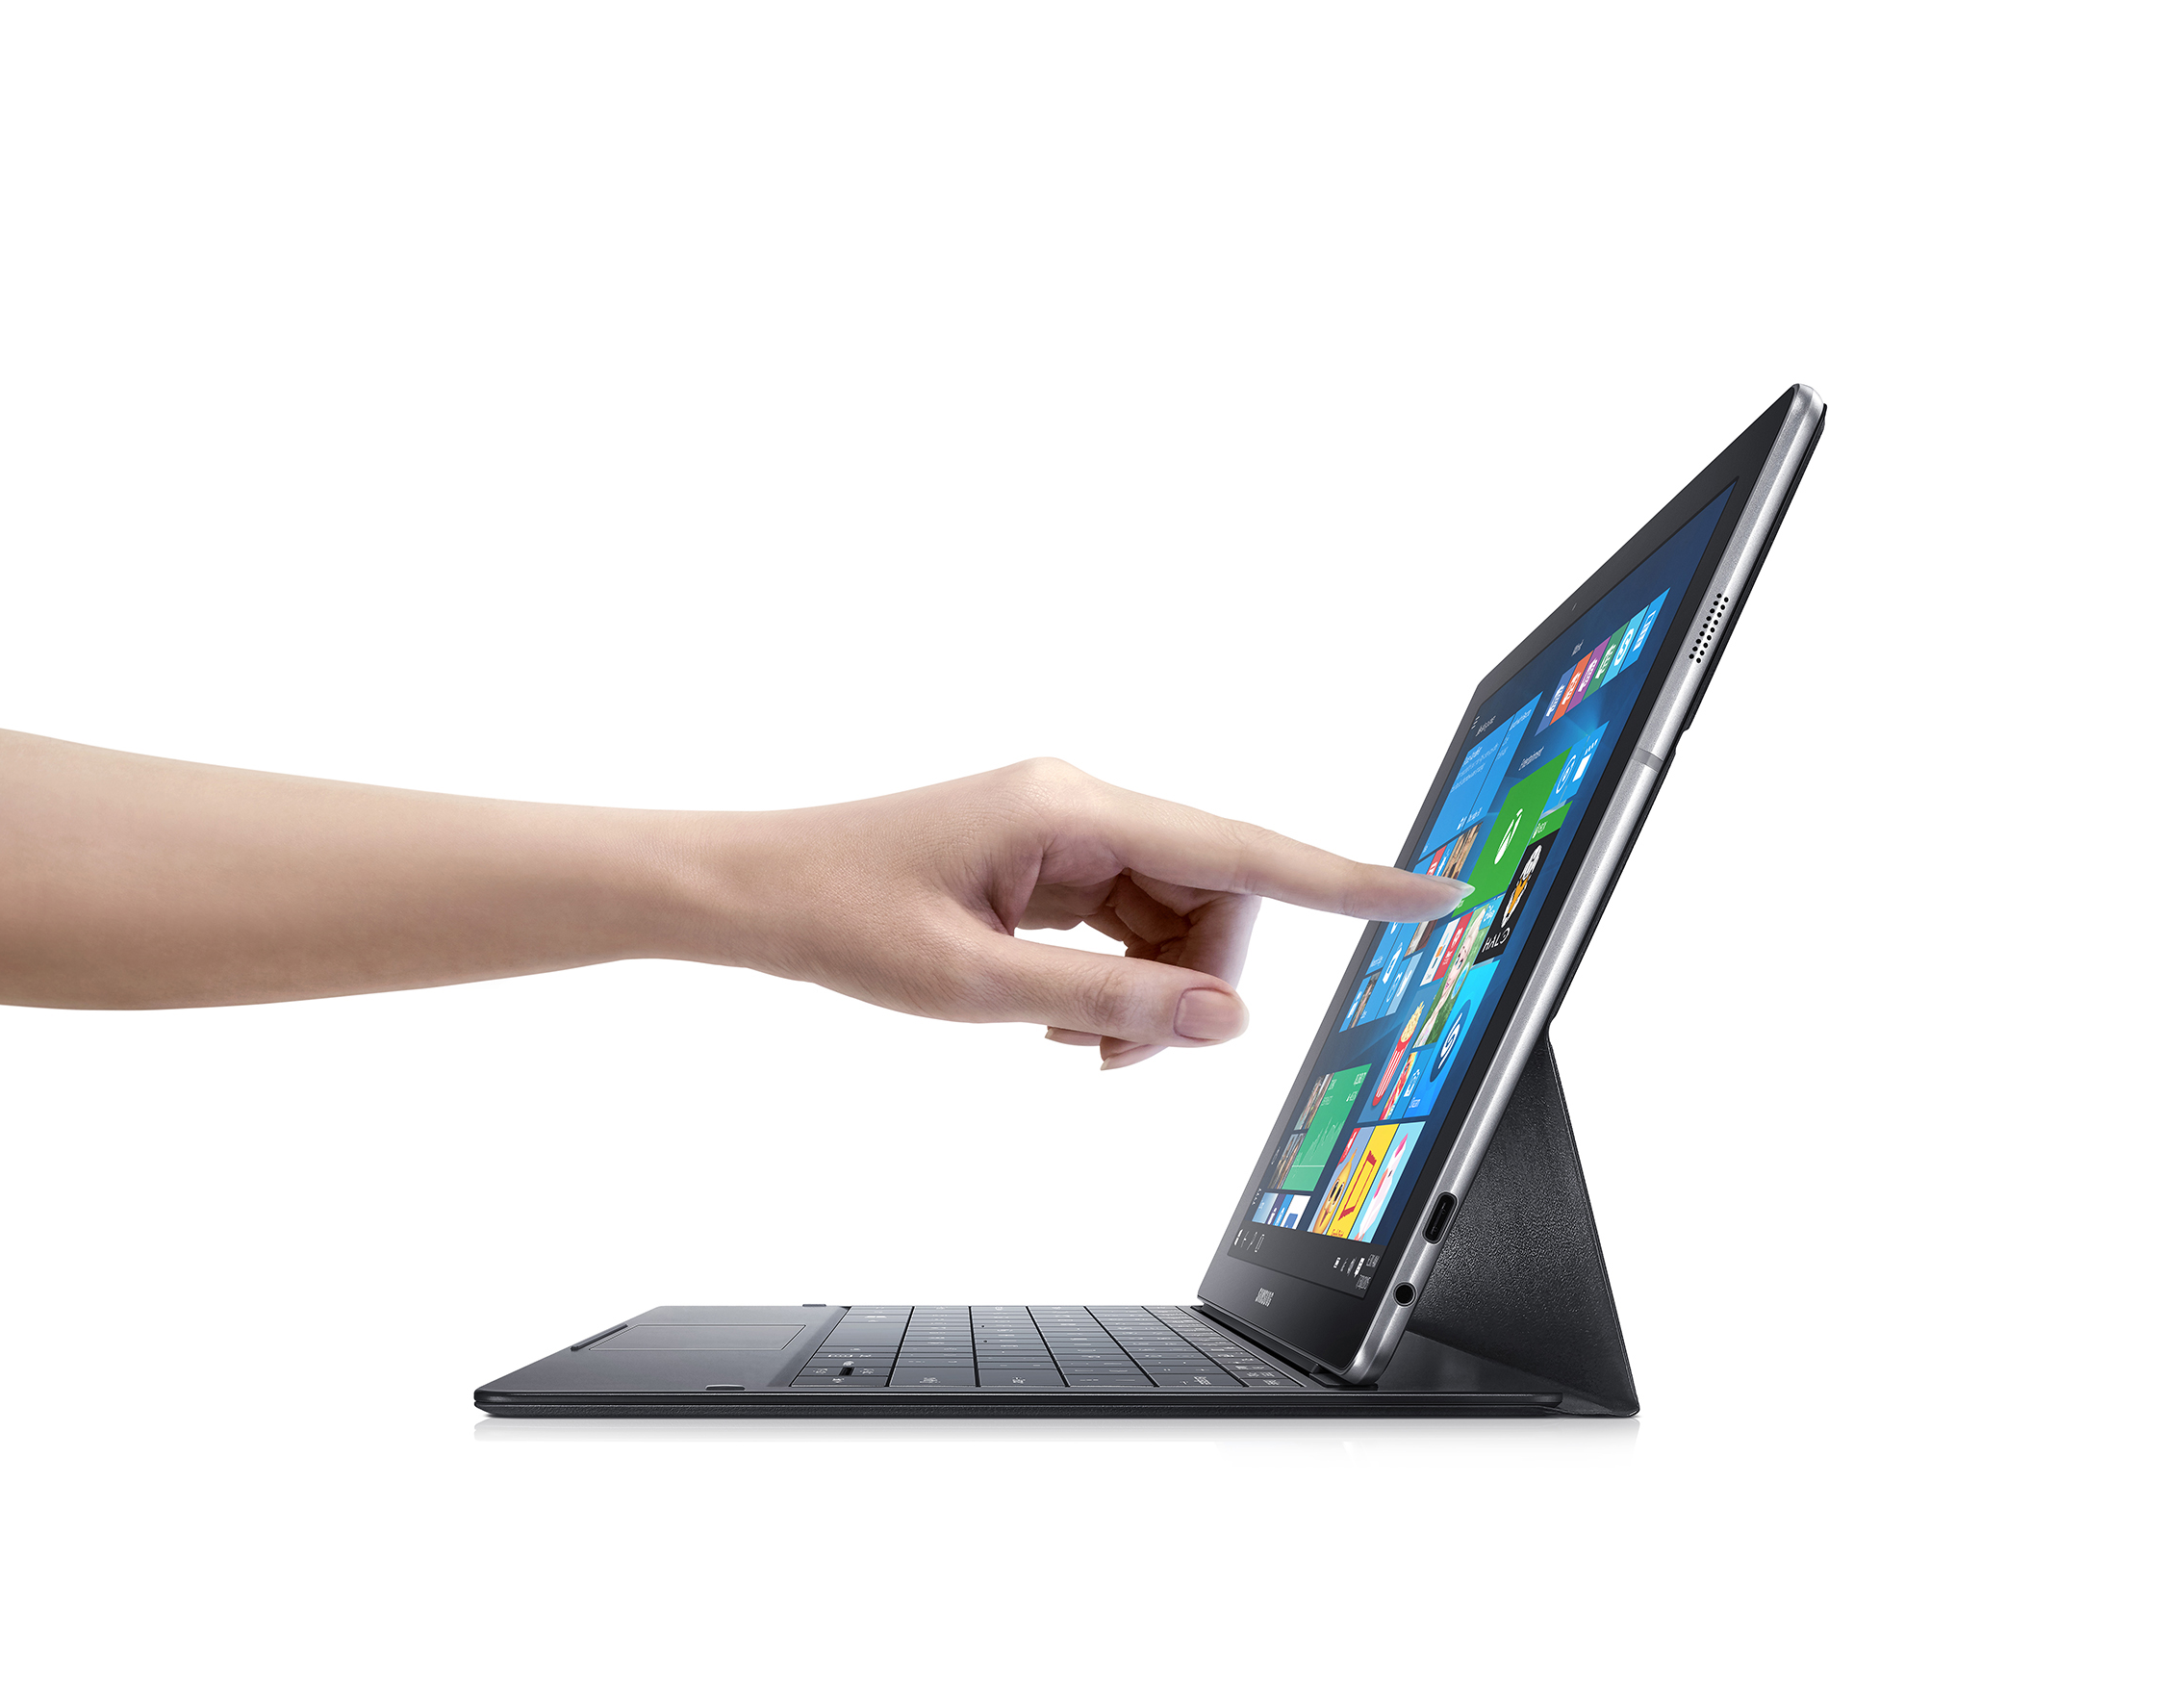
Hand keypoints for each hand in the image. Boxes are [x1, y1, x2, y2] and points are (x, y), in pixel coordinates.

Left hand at [677, 759, 1469, 1068]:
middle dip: (1199, 985)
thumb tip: (1227, 1025)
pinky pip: (1129, 923)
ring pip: (1176, 918)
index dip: (1346, 883)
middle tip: (1126, 1055)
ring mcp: (1067, 832)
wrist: (753, 892)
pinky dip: (1117, 983)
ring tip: (1078, 1045)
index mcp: (1071, 808)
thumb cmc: (840, 916)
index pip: (1244, 848)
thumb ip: (1110, 1007)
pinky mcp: (1049, 861)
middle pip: (1216, 895)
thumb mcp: (974, 987)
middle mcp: (1082, 804)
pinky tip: (1061, 1020)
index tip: (1430, 895)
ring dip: (1155, 994)